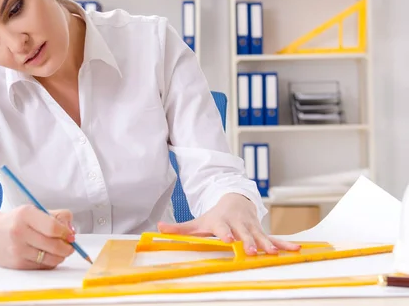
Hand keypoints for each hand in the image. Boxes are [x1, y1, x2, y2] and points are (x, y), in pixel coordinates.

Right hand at [0, 205, 75, 269]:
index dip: (66, 233)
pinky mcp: (16, 264)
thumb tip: (71, 231)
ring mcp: (17, 249)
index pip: (53, 227)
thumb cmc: (18, 221)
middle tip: (70, 246)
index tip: (70, 235)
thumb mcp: (35, 211)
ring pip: (49, 258)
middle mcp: (19, 232)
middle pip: (53, 245)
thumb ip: (57, 217)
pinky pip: (41, 266)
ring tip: (60, 251)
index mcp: (25, 214)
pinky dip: (49, 262)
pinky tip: (46, 255)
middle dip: (67, 248)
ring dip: (60, 257)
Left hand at [157, 193, 300, 254]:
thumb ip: (179, 229)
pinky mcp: (261, 231)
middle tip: (253, 251)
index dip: (226, 234)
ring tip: (274, 253)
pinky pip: (274, 238)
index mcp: (221, 222)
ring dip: (268, 244)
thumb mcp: (197, 222)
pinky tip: (296, 250)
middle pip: (243, 233)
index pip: (223, 229)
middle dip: (248, 241)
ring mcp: (251, 227)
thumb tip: (158, 228)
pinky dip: (284, 244)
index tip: (229, 240)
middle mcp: (238, 224)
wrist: (234, 200)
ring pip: (261, 236)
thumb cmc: (214, 216)